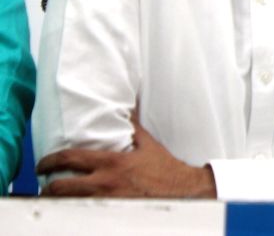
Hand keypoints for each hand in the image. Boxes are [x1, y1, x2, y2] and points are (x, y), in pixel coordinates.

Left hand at [36, 117, 216, 197]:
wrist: (181, 190)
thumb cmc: (164, 168)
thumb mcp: (148, 144)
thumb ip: (133, 128)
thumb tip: (129, 109)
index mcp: (112, 163)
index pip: (70, 158)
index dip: (49, 161)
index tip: (43, 165)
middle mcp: (106, 183)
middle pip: (61, 187)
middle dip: (47, 187)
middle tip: (45, 184)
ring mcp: (108, 201)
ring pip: (69, 204)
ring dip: (58, 201)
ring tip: (56, 198)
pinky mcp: (112, 213)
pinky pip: (84, 213)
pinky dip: (75, 210)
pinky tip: (75, 207)